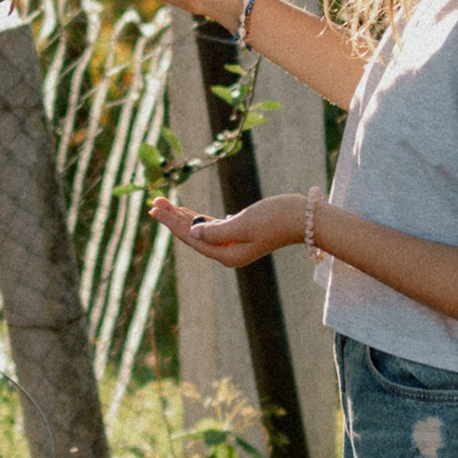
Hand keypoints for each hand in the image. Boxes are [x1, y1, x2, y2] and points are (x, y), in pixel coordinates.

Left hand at [153, 190, 311, 269]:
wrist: (303, 218)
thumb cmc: (276, 219)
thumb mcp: (244, 224)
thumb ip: (217, 232)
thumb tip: (193, 234)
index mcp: (227, 255)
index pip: (191, 239)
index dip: (172, 222)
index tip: (156, 208)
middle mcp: (227, 253)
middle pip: (191, 235)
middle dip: (172, 218)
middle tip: (154, 202)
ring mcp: (232, 244)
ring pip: (199, 230)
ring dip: (182, 216)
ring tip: (163, 203)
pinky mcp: (239, 234)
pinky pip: (211, 227)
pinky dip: (197, 218)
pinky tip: (184, 212)